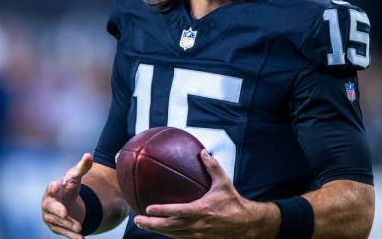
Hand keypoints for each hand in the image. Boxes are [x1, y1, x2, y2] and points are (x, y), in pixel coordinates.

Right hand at [41, 153, 93, 238]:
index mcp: (52, 189)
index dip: (53, 188)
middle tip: (65, 213)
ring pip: (57, 222)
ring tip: (79, 227)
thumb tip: (89, 155)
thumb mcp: (75, 176)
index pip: (50, 188)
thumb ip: (82, 167)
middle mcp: (48, 204)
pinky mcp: (56, 227)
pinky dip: (71, 236)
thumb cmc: (68, 186)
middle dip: (58, 211)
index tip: (57, 185)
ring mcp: (51, 217)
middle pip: (50, 208)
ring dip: (68, 225)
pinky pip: (63, 232)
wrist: (67, 201)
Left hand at [134, 149, 278, 238]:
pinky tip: (159, 230)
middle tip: (137, 220)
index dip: (161, 211)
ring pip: (172, 234)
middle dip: (151, 225)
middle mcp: (196, 224)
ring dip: (156, 231)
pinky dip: (167, 234)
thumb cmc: (233, 202)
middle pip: (169, 227)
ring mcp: (196, 233)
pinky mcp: (198, 238)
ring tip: (143, 225)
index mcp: (200, 210)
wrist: (245, 223)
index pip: (176, 212)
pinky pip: (179, 237)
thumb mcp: (224, 182)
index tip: (147, 208)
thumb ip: (212, 166)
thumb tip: (202, 152)